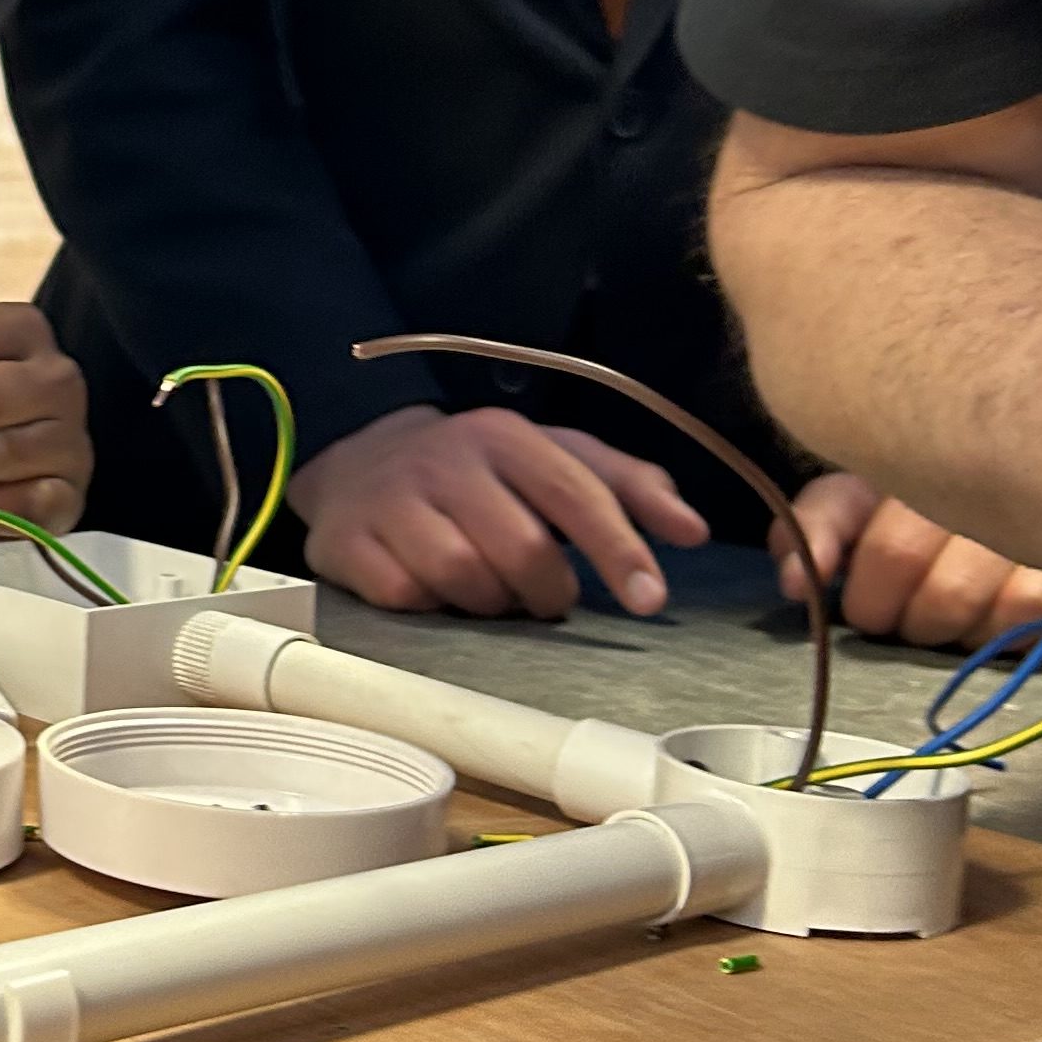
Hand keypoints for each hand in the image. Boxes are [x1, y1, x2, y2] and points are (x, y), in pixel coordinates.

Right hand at [288, 404, 706, 619]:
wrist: (357, 460)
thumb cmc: (476, 471)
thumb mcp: (552, 458)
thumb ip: (625, 486)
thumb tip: (694, 531)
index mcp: (506, 436)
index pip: (576, 492)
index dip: (618, 549)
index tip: (650, 600)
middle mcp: (447, 458)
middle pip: (522, 549)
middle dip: (548, 591)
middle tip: (547, 599)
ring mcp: (393, 499)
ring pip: (463, 577)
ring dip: (490, 603)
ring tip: (490, 593)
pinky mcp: (347, 540)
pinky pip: (405, 595)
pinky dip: (429, 605)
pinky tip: (433, 591)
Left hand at [782, 472, 1041, 656]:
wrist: (1034, 439)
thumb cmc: (925, 482)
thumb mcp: (859, 488)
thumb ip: (818, 524)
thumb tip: (800, 583)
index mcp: (936, 467)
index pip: (893, 551)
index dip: (869, 596)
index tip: (864, 602)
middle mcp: (1011, 497)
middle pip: (949, 595)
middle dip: (913, 620)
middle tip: (908, 614)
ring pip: (1016, 613)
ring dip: (972, 633)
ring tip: (958, 618)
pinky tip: (1014, 628)